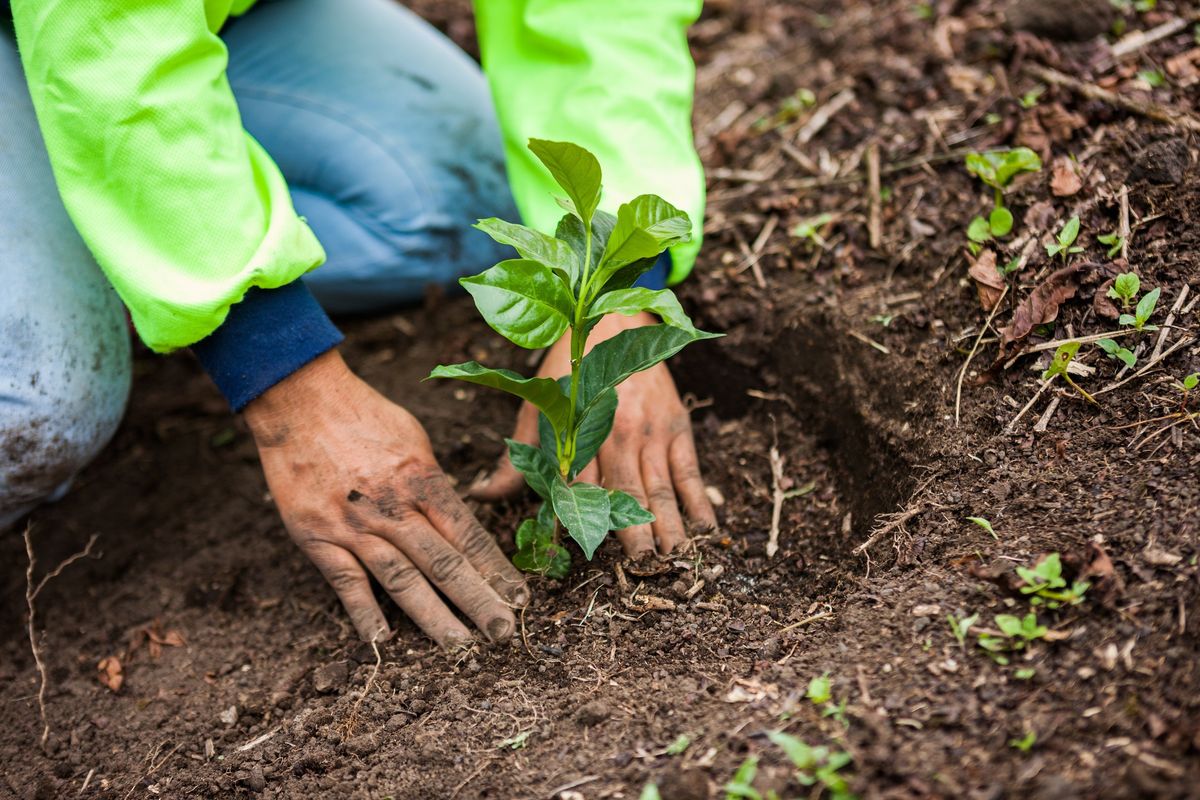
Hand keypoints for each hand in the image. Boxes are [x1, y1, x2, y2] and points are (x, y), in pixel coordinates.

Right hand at [244, 350, 528, 644]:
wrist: (299, 401)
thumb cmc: (364, 415)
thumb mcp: (415, 440)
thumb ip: (434, 483)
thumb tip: (456, 515)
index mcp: (422, 480)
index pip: (469, 535)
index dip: (497, 571)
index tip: (520, 599)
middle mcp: (393, 508)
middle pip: (444, 564)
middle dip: (478, 602)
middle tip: (503, 634)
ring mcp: (354, 526)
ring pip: (402, 580)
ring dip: (433, 617)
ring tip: (459, 648)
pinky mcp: (317, 537)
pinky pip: (346, 582)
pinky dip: (365, 613)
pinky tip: (383, 641)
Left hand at [472, 311, 716, 556]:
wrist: (612, 317)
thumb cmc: (567, 371)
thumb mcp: (535, 409)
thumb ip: (514, 458)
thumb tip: (480, 496)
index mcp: (578, 434)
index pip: (578, 489)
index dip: (583, 523)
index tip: (587, 556)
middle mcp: (616, 435)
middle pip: (626, 493)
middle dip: (635, 533)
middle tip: (644, 568)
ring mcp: (650, 432)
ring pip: (661, 487)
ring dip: (670, 524)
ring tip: (676, 557)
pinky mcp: (676, 425)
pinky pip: (690, 470)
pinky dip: (699, 499)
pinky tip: (706, 527)